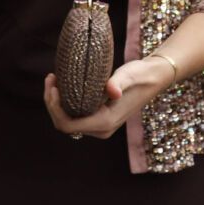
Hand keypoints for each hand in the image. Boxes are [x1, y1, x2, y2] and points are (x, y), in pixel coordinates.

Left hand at [41, 57, 173, 139]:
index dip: (54, 109)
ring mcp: (99, 126)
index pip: (68, 125)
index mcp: (105, 122)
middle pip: (64, 125)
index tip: (53, 87)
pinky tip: (62, 86)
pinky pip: (74, 116)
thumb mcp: (128, 75)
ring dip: (56, 103)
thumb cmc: (140, 76)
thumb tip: (112, 91)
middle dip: (52, 104)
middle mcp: (101, 129)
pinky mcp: (99, 118)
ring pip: (68, 122)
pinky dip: (64, 103)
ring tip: (53, 80)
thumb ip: (119, 83)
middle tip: (50, 79)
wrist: (153, 78)